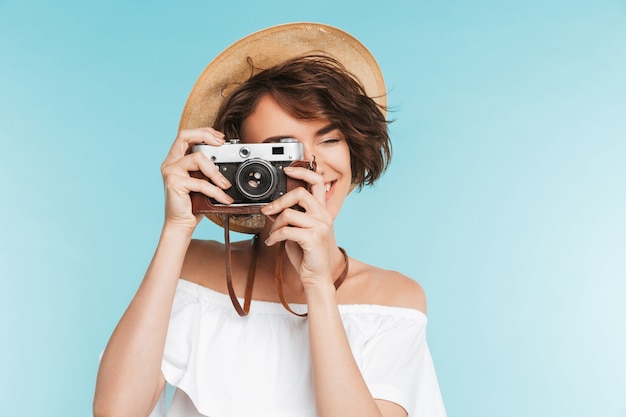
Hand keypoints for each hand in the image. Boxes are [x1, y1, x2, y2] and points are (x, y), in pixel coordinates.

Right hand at [160, 128, 233, 230]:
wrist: (181, 224)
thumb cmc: (192, 204)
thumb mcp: (202, 182)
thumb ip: (207, 169)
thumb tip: (226, 160)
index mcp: (176, 159)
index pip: (186, 135)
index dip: (204, 132)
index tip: (220, 137)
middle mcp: (170, 162)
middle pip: (185, 136)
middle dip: (206, 135)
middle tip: (222, 144)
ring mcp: (170, 171)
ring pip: (197, 158)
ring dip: (215, 171)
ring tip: (226, 184)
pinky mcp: (174, 182)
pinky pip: (200, 182)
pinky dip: (215, 190)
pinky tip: (224, 197)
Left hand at [261, 166, 338, 288]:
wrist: (316, 277)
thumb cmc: (307, 254)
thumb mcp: (297, 231)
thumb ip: (290, 217)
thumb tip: (272, 207)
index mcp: (322, 211)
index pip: (317, 182)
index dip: (302, 172)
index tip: (287, 170)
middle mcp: (324, 215)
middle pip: (300, 194)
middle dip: (279, 201)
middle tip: (267, 210)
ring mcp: (320, 226)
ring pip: (289, 213)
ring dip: (275, 224)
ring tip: (273, 234)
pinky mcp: (313, 238)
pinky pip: (286, 230)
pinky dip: (274, 236)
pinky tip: (272, 242)